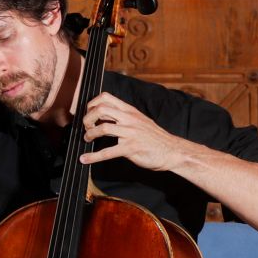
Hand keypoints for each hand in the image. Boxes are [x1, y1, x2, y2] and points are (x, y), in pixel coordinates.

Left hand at [78, 91, 198, 171]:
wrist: (172, 151)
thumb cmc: (155, 138)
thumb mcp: (140, 122)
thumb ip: (124, 119)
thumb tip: (105, 119)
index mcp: (130, 111)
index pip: (106, 98)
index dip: (92, 104)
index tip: (89, 113)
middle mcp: (129, 119)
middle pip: (101, 109)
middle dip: (88, 118)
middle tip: (86, 127)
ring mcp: (130, 133)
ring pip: (103, 128)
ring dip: (90, 134)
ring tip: (87, 139)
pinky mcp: (131, 148)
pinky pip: (108, 152)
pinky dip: (93, 156)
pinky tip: (85, 159)